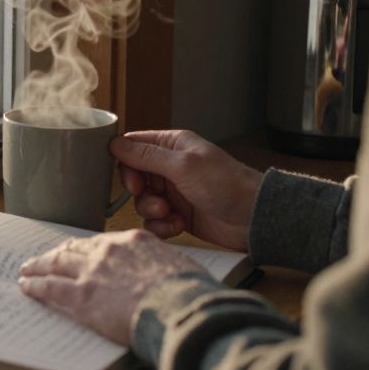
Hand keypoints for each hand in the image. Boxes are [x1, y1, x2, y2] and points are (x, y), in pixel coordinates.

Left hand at [18, 229, 205, 343]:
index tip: (77, 253)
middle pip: (74, 249)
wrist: (180, 306)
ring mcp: (92, 272)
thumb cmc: (188, 292)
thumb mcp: (178, 265)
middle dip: (57, 253)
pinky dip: (35, 286)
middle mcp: (108, 251)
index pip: (101, 243)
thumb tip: (163, 273)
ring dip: (39, 266)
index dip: (85, 249)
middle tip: (45, 258)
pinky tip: (26, 287)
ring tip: (28, 269)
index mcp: (132, 241)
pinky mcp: (81, 295)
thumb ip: (161, 265)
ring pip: (56, 264)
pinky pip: (51, 288)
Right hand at [110, 130, 261, 250]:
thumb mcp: (182, 166)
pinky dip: (161, 226)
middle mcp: (170, 167)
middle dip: (140, 192)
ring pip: (142, 201)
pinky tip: (178, 226)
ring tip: (170, 214)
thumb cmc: (225, 184)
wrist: (253, 218)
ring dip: (151, 210)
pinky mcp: (178, 214)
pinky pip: (155, 221)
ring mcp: (174, 192)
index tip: (133, 182)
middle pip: (134, 177)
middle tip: (154, 199)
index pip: (134, 147)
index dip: (126, 164)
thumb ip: (146, 156)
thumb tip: (114, 144)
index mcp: (172, 145)